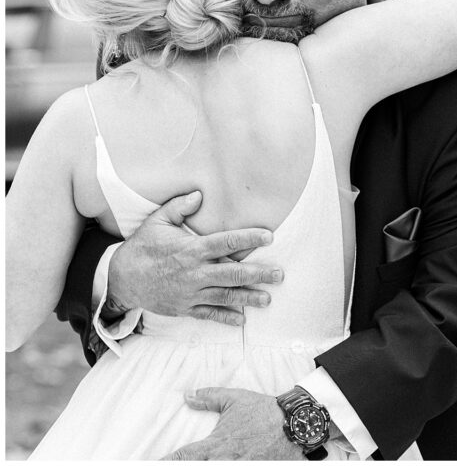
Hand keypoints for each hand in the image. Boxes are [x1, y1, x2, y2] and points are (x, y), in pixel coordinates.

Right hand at [105, 192, 281, 325]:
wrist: (120, 279)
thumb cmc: (142, 247)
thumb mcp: (157, 221)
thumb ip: (179, 206)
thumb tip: (200, 194)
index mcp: (191, 249)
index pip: (226, 242)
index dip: (249, 238)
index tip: (269, 236)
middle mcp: (194, 273)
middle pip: (232, 274)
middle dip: (258, 274)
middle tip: (280, 274)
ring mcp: (190, 293)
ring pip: (225, 296)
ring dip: (248, 298)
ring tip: (268, 299)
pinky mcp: (184, 308)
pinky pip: (208, 314)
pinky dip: (225, 318)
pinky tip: (241, 319)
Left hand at [165, 388, 300, 459]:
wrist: (295, 423)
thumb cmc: (265, 412)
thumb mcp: (236, 399)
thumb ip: (210, 397)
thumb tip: (189, 395)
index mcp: (216, 444)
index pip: (182, 458)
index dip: (166, 462)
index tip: (153, 463)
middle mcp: (224, 461)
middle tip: (171, 465)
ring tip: (207, 461)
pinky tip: (228, 463)